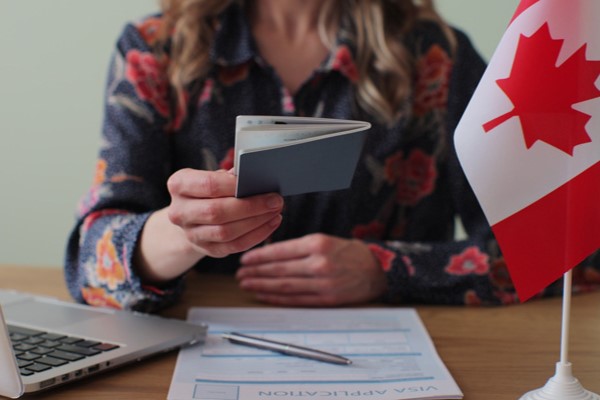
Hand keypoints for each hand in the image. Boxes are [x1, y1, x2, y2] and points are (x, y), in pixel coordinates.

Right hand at [167, 168, 283, 257]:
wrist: (191, 216)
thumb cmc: (206, 191)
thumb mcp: (210, 176)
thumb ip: (228, 177)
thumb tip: (254, 178)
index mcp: (178, 185)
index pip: (208, 185)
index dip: (235, 185)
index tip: (258, 183)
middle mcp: (180, 211)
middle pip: (217, 212)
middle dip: (251, 206)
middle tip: (275, 200)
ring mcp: (191, 234)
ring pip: (226, 232)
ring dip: (256, 222)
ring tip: (275, 211)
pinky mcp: (206, 249)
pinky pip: (234, 246)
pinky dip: (256, 235)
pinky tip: (270, 224)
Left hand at [236, 233, 386, 305]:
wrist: (375, 269)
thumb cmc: (346, 252)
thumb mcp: (324, 240)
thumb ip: (299, 247)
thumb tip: (268, 254)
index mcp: (317, 244)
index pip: (281, 251)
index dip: (260, 256)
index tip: (245, 259)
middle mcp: (319, 263)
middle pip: (280, 269)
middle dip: (256, 272)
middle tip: (240, 274)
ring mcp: (323, 283)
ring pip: (285, 285)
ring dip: (262, 286)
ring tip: (246, 284)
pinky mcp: (327, 299)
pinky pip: (296, 299)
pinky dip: (277, 298)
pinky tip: (264, 295)